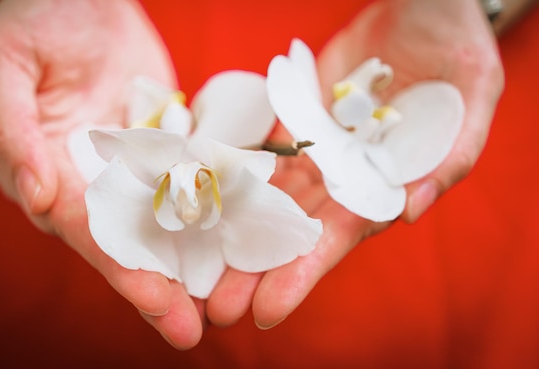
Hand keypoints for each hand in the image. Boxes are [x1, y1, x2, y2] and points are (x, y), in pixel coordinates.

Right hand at [0, 0, 203, 348]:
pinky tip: (240, 238)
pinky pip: (190, 180)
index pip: (85, 230)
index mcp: (47, 172)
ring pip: (163, 221)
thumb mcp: (6, 66)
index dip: (118, 266)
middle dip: (158, 284)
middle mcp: (90, 181)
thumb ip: (13, 132)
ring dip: (190, 260)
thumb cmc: (33, 22)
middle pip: (126, 240)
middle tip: (190, 329)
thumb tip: (36, 197)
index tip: (154, 299)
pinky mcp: (163, 147)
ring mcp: (130, 166)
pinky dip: (213, 209)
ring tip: (222, 301)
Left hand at [205, 0, 503, 328]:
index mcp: (383, 187)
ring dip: (237, 232)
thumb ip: (449, 157)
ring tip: (201, 265)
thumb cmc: (458, 55)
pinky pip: (263, 150)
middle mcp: (345, 178)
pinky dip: (235, 176)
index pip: (339, 240)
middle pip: (294, 232)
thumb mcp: (471, 99)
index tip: (267, 310)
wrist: (422, 10)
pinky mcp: (298, 121)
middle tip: (219, 308)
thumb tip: (411, 210)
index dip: (303, 274)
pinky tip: (204, 200)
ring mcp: (318, 151)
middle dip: (257, 269)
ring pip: (270, 199)